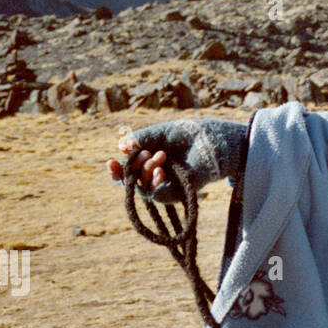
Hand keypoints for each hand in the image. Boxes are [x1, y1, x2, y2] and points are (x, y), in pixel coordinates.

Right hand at [106, 119, 246, 204]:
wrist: (217, 141)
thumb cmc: (192, 135)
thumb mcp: (163, 132)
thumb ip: (143, 138)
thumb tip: (121, 146)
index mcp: (149, 162)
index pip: (128, 171)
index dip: (117, 169)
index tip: (111, 161)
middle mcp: (156, 176)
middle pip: (131, 181)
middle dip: (131, 167)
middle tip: (145, 152)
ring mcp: (167, 186)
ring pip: (142, 188)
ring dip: (145, 171)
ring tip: (160, 155)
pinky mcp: (178, 194)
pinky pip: (158, 195)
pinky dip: (154, 183)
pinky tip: (160, 171)